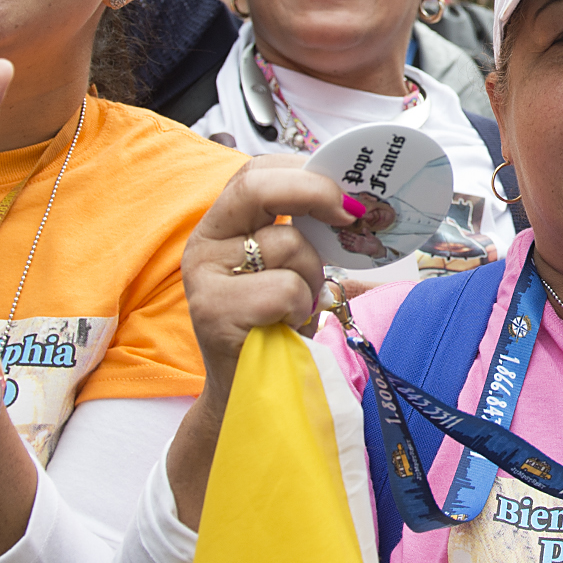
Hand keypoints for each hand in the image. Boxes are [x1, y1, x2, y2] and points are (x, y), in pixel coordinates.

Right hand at [178, 155, 356, 409]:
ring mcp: (203, 275)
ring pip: (286, 243)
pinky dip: (300, 308)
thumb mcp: (291, 265)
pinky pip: (284, 288)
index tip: (346, 191)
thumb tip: (359, 199)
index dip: (306, 172)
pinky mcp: (213, 310)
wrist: (250, 391)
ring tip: (295, 306)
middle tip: (351, 214)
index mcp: (222, 224)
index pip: (258, 171)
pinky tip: (284, 326)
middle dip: (315, 192)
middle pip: (257, 186)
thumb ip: (306, 228)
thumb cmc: (277, 322)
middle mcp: (204, 242)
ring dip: (311, 277)